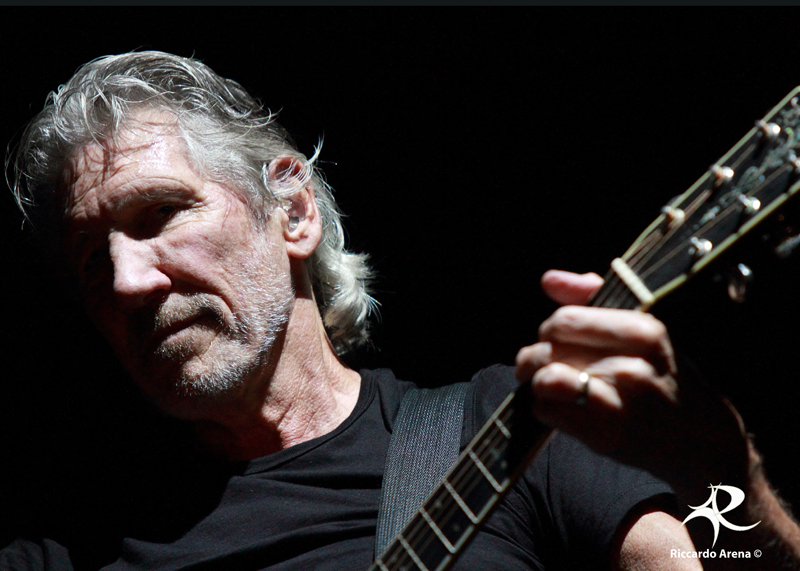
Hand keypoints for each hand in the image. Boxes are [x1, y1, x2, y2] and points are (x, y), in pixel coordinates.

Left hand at [515, 270, 747, 494]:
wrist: (701, 440)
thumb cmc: (664, 377)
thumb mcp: (644, 331)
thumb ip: (595, 298)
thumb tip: (549, 279)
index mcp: (644, 331)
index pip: (565, 319)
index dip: (550, 330)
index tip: (553, 340)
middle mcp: (632, 365)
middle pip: (549, 348)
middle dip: (535, 357)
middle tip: (541, 366)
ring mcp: (620, 402)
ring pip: (544, 378)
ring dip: (537, 383)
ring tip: (549, 387)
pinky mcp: (605, 434)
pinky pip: (546, 410)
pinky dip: (544, 408)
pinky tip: (561, 409)